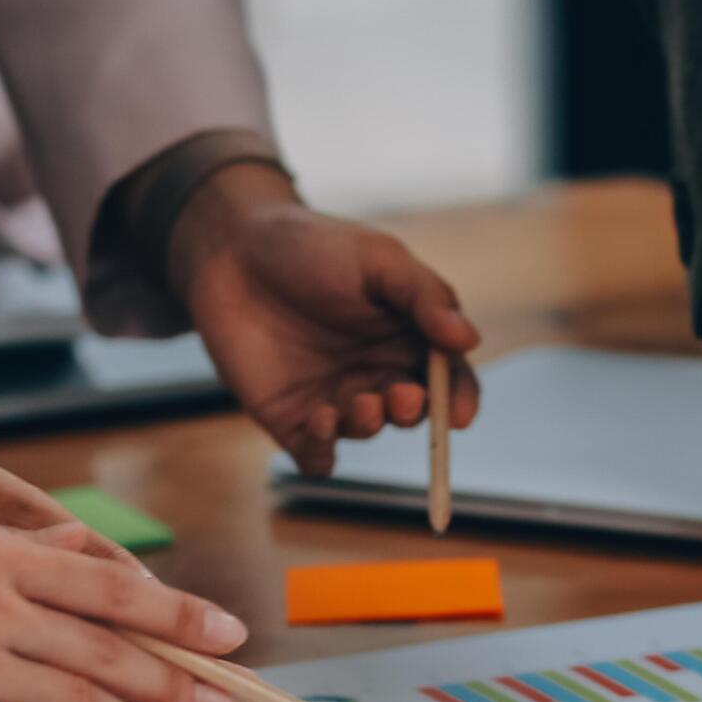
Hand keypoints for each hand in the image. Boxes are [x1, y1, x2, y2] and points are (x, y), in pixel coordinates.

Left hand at [166, 163, 480, 477]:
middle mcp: (376, 373)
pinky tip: (319, 423)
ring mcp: (334, 397)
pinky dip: (323, 452)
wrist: (233, 250)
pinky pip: (316, 454)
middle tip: (401, 398)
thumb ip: (424, 297)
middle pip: (412, 412)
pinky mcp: (291, 417)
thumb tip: (469, 339)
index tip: (460, 415)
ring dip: (368, 424)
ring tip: (355, 403)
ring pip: (366, 432)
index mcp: (406, 337)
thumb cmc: (311, 246)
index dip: (460, 400)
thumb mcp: (378, 259)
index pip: (447, 379)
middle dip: (413, 413)